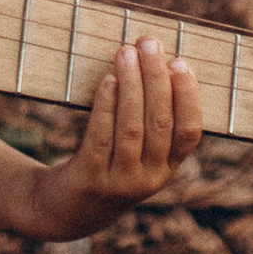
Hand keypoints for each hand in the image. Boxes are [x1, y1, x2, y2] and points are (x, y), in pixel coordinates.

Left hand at [10, 34, 200, 239]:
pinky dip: (107, 105)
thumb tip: (155, 62)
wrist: (63, 211)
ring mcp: (119, 181)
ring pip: (132, 126)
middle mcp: (149, 179)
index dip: (188, 97)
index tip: (181, 62)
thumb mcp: (135, 154)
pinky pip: (102, 136)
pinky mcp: (90, 179)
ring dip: (132, 84)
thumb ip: (149, 121)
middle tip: (149, 43)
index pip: (189, 132)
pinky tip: (108, 80)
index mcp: (167, 169)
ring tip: (126, 52)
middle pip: (160, 123)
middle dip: (156, 78)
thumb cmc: (104, 166)